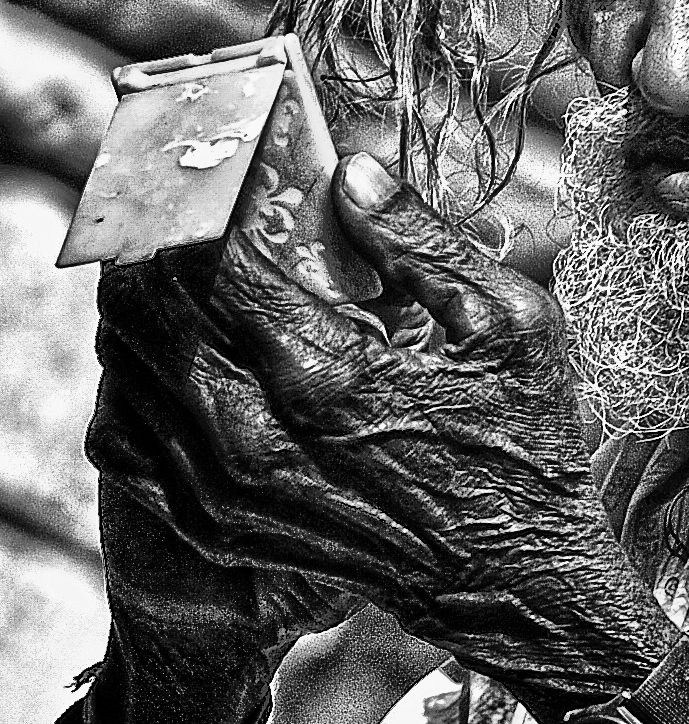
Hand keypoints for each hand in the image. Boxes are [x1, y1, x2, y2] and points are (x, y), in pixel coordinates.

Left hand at [88, 153, 673, 723]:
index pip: (215, 256)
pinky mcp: (220, 522)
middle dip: (161, 232)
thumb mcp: (509, 324)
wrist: (513, 575)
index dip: (206, 192)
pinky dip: (132, 377)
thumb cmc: (524, 440)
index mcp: (328, 372)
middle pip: (153, 306)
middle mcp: (257, 434)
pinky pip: (130, 437)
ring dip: (139, 297)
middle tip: (185, 189)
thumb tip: (350, 170)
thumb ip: (422, 242)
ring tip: (172, 250)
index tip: (221, 147)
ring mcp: (228, 488)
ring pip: (130, 366)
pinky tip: (165, 344)